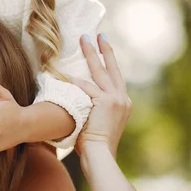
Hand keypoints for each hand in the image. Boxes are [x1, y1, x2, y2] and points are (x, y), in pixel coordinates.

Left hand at [71, 34, 131, 156]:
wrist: (100, 156)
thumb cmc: (93, 144)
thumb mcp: (99, 122)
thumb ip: (95, 107)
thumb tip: (82, 100)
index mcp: (123, 102)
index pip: (115, 76)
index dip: (109, 60)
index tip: (104, 46)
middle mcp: (122, 98)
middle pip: (111, 67)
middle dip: (103, 49)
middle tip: (97, 34)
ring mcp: (116, 99)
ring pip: (100, 71)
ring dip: (90, 55)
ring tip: (83, 40)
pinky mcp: (106, 103)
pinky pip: (88, 88)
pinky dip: (77, 82)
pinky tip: (68, 76)